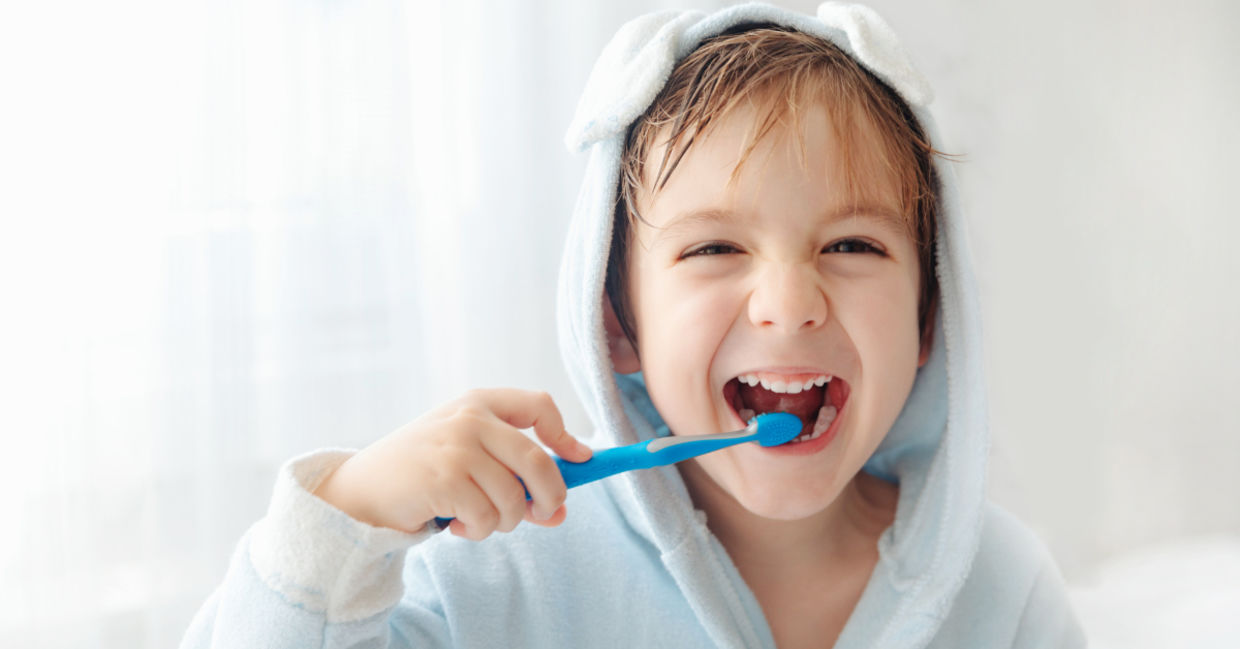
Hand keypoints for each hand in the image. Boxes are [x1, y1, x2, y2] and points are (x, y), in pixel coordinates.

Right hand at [312, 388, 592, 539]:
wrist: (359, 491)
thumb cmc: (421, 476)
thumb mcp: (468, 464)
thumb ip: (513, 480)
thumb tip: (559, 512)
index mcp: (478, 403)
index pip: (538, 404)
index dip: (564, 434)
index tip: (579, 459)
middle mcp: (470, 419)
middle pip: (537, 460)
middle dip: (551, 495)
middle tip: (543, 514)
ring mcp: (456, 447)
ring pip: (513, 498)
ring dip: (504, 522)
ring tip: (477, 521)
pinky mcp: (444, 479)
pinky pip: (487, 518)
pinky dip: (478, 531)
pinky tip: (457, 526)